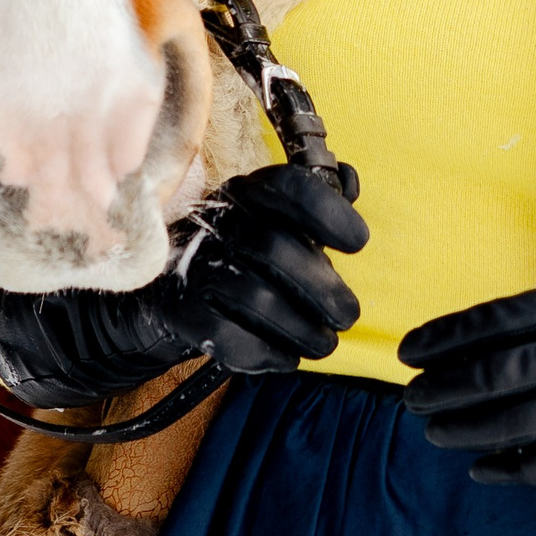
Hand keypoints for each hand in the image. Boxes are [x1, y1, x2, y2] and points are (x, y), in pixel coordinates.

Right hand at [178, 161, 368, 374]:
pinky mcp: (182, 309)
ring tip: (325, 343)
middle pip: (274, 250)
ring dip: (300, 329)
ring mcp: (196, 266)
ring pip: (252, 297)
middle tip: (348, 315)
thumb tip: (350, 180)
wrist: (178, 284)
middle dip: (322, 289)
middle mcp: (219, 222)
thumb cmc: (248, 250)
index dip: (328, 212)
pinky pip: (226, 335)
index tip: (358, 243)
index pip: (288, 188)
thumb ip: (320, 201)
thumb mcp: (280, 217)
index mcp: (250, 193)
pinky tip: (286, 356)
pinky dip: (265, 352)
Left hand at [400, 268, 535, 482]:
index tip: (407, 351)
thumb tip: (480, 336)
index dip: (442, 339)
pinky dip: (511, 469)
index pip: (489, 324)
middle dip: (441, 388)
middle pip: (492, 377)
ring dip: (464, 429)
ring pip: (512, 423)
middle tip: (409, 396)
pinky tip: (480, 467)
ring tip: (432, 428)